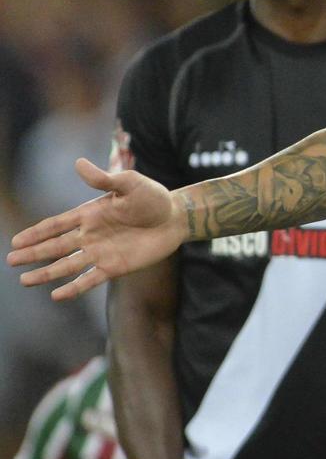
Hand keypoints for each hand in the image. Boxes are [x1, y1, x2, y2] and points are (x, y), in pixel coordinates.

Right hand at [6, 158, 185, 300]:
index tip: (16, 241)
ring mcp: (101, 252)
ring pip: (67, 265)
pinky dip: (74, 287)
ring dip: (46, 273)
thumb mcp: (128, 183)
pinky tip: (57, 295)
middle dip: (33, 254)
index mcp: (89, 215)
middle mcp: (91, 235)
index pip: (56, 225)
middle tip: (11, 261)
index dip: (36, 233)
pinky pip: (91, 279)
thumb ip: (103, 178)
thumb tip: (78, 163)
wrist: (176, 217)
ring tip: (25, 281)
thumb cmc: (153, 197)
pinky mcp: (116, 266)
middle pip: (56, 247)